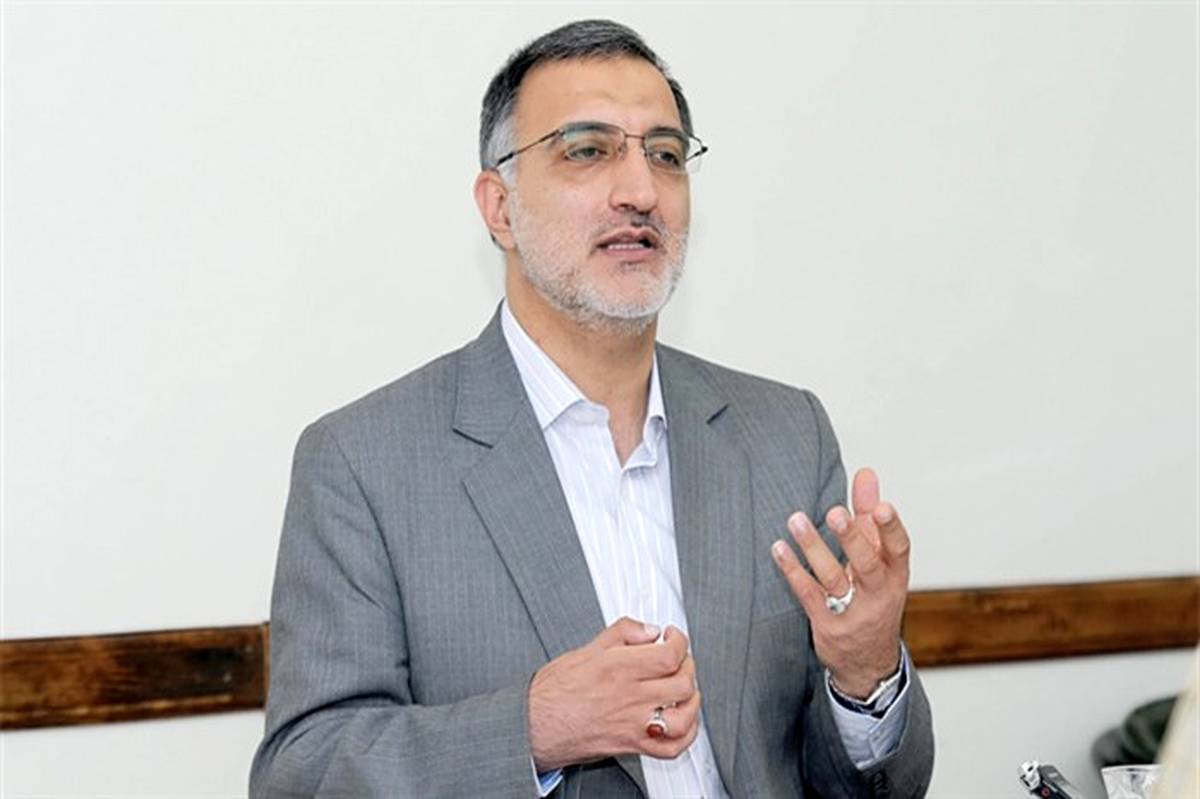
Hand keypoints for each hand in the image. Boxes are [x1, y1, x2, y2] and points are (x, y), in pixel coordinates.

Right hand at [528, 618, 700, 771]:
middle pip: (682, 682)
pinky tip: (683, 721)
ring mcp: (633, 724)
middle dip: (687, 666)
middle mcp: (630, 697)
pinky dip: (686, 735)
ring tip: (684, 689)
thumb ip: (621, 633)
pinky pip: (672, 747)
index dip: (679, 642)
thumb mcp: (585, 649)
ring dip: (691, 700)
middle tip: (679, 660)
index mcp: (619, 669)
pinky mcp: (631, 745)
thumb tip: (647, 629)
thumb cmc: (552, 691)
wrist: (535, 725)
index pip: (669, 654)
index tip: (672, 637)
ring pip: (683, 716)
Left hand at [770, 468, 908, 698]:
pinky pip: (809, 595)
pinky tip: (779, 549)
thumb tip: (866, 474)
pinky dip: (794, 571)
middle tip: (833, 512)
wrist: (868, 663)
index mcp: (896, 575)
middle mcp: (878, 594)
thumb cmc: (873, 598)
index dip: (892, 529)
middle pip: (868, 564)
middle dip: (852, 538)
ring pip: (833, 578)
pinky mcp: (827, 624)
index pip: (899, 550)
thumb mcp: (879, 560)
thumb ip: (869, 516)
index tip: (882, 507)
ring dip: (813, 548)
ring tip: (795, 520)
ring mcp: (852, 612)